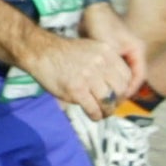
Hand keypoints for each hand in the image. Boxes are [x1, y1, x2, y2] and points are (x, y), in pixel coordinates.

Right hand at [21, 33, 135, 120]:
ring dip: (107, 111)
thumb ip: (104, 63)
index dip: (124, 88)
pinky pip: (93, 109)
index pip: (126, 75)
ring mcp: (88, 77)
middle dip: (117, 101)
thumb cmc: (62, 52)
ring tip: (102, 113)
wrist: (39, 51)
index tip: (117, 95)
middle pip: (120, 89)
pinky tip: (93, 116)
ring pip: (108, 101)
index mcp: (106, 52)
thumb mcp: (90, 49)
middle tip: (110, 105)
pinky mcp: (76, 90)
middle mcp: (100, 63)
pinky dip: (95, 115)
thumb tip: (114, 84)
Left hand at [78, 5, 147, 98]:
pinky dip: (107, 76)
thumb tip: (112, 85)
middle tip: (112, 99)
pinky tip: (98, 84)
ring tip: (105, 94)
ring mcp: (122, 52)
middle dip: (123, 89)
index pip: (139, 76)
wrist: (90, 9)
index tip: (120, 98)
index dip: (131, 89)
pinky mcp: (112, 52)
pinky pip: (112, 68)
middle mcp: (133, 52)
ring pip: (121, 73)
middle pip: (131, 76)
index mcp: (137, 50)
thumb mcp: (109, 46)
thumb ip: (113, 65)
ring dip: (114, 83)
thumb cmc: (102, 24)